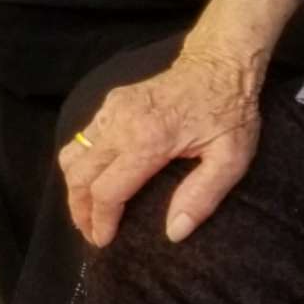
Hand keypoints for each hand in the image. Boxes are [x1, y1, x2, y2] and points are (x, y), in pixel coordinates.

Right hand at [60, 43, 265, 248]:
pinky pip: (83, 137)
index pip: (107, 190)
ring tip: (87, 210)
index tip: (104, 242)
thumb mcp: (231, 159)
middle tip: (89, 232)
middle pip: (79, 174)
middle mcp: (120, 124)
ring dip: (74, 186)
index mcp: (148, 141)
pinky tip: (97, 177)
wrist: (219, 62)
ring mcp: (110, 109)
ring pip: (73, 153)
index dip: (101, 221)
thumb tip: (173, 232)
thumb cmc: (230, 113)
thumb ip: (201, 197)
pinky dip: (81, 163)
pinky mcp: (110, 101)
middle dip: (79, 209)